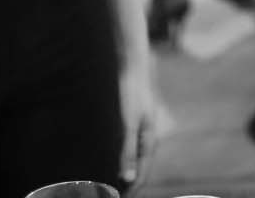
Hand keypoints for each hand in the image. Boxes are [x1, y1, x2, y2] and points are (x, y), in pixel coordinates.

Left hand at [116, 55, 158, 191]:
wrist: (131, 68)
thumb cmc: (130, 95)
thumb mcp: (128, 124)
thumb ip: (128, 151)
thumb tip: (129, 179)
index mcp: (148, 143)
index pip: (141, 177)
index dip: (131, 192)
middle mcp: (146, 141)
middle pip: (138, 172)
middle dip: (126, 186)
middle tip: (108, 195)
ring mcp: (139, 133)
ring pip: (132, 161)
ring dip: (121, 174)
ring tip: (105, 185)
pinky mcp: (131, 125)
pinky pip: (126, 150)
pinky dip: (118, 161)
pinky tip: (107, 162)